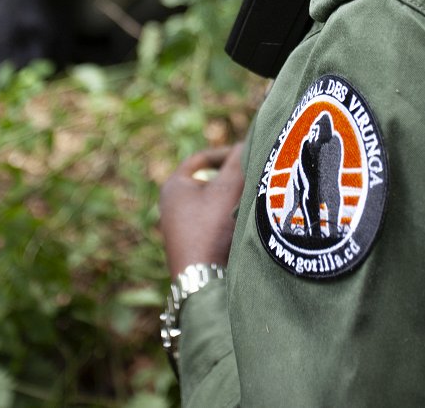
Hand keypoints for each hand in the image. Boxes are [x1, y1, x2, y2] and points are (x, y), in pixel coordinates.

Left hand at [160, 144, 244, 277]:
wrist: (203, 282)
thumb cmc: (211, 229)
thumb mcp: (228, 188)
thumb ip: (238, 160)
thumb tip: (247, 141)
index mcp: (173, 186)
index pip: (201, 158)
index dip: (225, 153)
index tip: (246, 157)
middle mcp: (172, 205)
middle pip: (208, 180)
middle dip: (232, 179)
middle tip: (252, 179)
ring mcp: (180, 227)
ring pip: (213, 203)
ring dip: (232, 200)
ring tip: (252, 202)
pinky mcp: (191, 245)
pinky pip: (213, 221)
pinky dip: (229, 218)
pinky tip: (245, 225)